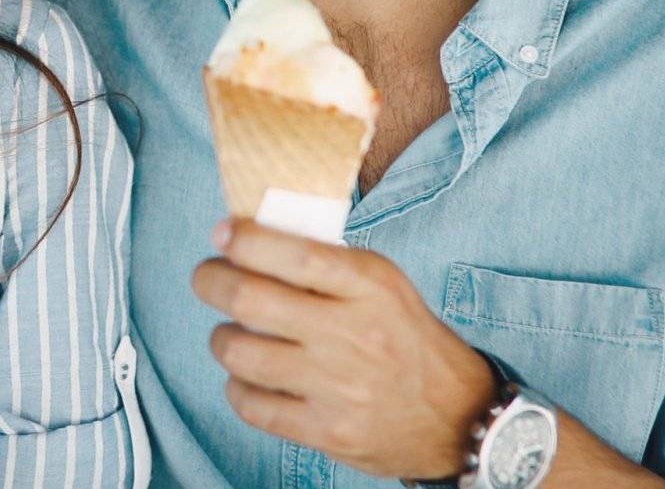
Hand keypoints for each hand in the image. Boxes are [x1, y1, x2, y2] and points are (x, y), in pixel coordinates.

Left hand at [192, 219, 496, 480]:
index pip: (292, 253)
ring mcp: (339, 387)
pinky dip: (237, 386)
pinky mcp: (328, 431)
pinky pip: (252, 405)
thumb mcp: (381, 284)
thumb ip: (323, 262)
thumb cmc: (403, 337)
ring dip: (221, 338)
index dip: (243, 240)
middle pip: (249, 300)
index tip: (223, 234)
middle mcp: (353, 334)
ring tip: (231, 333)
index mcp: (370, 286)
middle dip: (211, 281)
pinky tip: (249, 377)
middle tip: (207, 278)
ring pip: (240, 353)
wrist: (457, 415)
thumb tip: (246, 236)